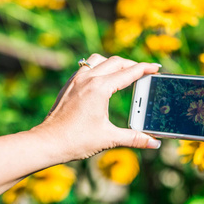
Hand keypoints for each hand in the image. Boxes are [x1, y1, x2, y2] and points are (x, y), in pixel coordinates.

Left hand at [31, 54, 161, 162]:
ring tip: (124, 72)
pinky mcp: (69, 85)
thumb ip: (134, 138)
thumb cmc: (76, 140)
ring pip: (99, 60)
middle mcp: (88, 79)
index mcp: (100, 88)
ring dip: (114, 63)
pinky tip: (102, 79)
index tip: (156, 68)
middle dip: (132, 65)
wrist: (47, 142)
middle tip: (145, 72)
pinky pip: (87, 67)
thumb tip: (153, 143)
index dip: (145, 69)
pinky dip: (99, 67)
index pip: (129, 72)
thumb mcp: (109, 138)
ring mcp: (76, 80)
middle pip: (116, 62)